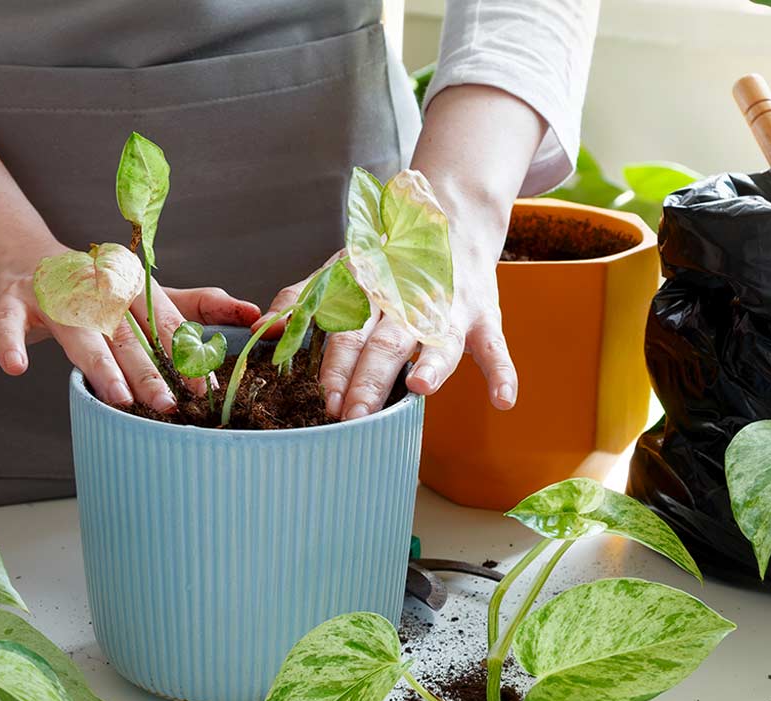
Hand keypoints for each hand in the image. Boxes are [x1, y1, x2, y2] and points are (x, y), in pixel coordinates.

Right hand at [0, 253, 259, 411]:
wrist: (14, 255)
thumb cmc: (88, 287)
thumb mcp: (140, 293)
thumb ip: (193, 305)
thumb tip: (253, 312)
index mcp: (130, 285)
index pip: (162, 322)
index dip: (182, 354)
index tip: (202, 389)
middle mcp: (96, 286)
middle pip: (126, 333)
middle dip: (149, 369)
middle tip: (168, 405)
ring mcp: (52, 291)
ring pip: (79, 330)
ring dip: (99, 364)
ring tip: (117, 398)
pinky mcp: (10, 298)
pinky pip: (8, 322)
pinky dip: (9, 342)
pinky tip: (17, 368)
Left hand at [256, 84, 544, 419]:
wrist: (450, 216)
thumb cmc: (387, 256)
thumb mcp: (340, 268)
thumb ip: (303, 297)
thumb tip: (267, 327)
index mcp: (369, 287)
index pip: (347, 330)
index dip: (335, 365)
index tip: (324, 398)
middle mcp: (407, 297)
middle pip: (386, 341)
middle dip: (369, 379)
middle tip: (355, 414)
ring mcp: (449, 306)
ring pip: (438, 339)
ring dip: (431, 365)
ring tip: (419, 389)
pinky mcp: (484, 314)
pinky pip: (494, 345)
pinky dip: (503, 372)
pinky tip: (503, 401)